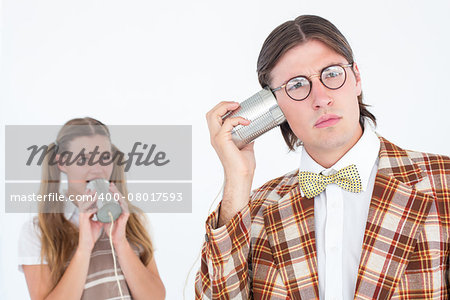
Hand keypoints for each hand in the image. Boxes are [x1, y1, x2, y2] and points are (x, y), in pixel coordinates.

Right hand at [77, 189, 102, 252]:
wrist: (87, 245)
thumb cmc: (92, 234)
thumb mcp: (98, 223)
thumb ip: (101, 217)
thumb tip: (106, 212)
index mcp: (86, 214)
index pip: (86, 203)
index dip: (89, 196)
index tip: (94, 189)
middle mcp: (83, 215)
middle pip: (83, 202)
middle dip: (88, 195)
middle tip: (93, 188)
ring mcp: (82, 219)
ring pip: (84, 206)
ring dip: (90, 200)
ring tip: (95, 194)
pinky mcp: (83, 223)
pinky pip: (86, 214)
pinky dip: (91, 210)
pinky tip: (96, 208)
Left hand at [103, 182, 129, 248]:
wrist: (114, 238)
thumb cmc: (110, 228)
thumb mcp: (104, 217)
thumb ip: (101, 211)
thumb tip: (94, 206)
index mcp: (117, 208)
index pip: (115, 198)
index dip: (112, 191)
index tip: (107, 185)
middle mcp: (122, 209)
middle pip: (119, 197)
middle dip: (114, 190)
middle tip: (110, 184)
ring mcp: (124, 212)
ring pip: (122, 200)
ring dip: (117, 194)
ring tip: (112, 189)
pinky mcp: (125, 216)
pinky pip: (124, 207)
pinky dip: (120, 202)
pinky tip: (117, 198)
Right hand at [206, 101, 255, 225]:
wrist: (242, 176)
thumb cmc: (243, 166)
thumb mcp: (247, 145)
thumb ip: (247, 135)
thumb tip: (253, 127)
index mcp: (218, 137)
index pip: (214, 118)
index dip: (223, 109)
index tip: (237, 107)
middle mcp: (215, 137)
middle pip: (211, 113)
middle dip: (223, 104)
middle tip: (236, 104)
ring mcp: (217, 138)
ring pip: (213, 115)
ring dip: (225, 107)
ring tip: (237, 106)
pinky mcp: (222, 140)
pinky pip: (228, 123)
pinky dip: (238, 119)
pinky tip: (246, 121)